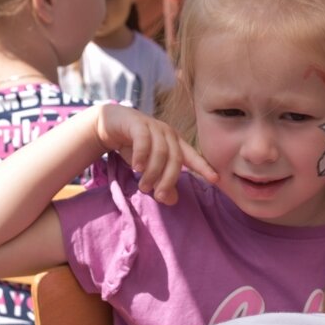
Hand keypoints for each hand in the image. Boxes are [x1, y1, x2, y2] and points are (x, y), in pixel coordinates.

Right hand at [95, 105, 216, 203]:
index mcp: (176, 143)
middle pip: (176, 158)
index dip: (204, 167)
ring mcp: (153, 126)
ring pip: (160, 151)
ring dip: (153, 172)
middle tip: (159, 196)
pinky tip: (137, 168)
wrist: (108, 126)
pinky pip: (143, 140)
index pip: (193, 157)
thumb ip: (160, 182)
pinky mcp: (137, 123)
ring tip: (144, 186)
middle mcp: (168, 133)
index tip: (215, 179)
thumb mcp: (148, 168)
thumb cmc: (134, 147)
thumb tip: (171, 201)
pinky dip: (141, 156)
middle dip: (168, 180)